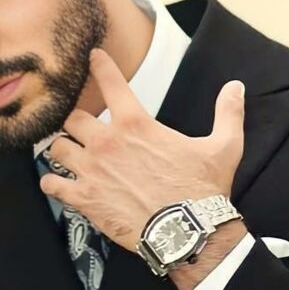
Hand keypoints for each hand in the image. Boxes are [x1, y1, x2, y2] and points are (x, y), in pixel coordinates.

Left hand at [39, 48, 244, 250]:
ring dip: (61, 149)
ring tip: (65, 154)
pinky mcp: (84, 199)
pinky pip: (53, 184)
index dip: (99, 66)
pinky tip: (54, 184)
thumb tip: (236, 87)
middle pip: (73, 118)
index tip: (92, 57)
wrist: (187, 232)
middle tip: (80, 127)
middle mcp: (106, 142)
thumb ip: (228, 113)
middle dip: (76, 121)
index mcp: (136, 124)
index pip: (111, 83)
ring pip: (57, 148)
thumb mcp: (224, 147)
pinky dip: (52, 183)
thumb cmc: (203, 189)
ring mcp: (91, 170)